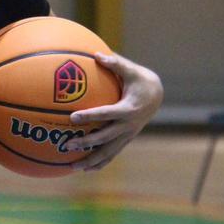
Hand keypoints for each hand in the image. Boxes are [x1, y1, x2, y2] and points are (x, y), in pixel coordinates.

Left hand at [65, 52, 162, 172]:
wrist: (156, 96)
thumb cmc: (140, 80)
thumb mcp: (131, 70)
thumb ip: (115, 63)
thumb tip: (97, 54)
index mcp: (128, 109)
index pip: (106, 114)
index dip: (90, 116)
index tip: (73, 117)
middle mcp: (128, 125)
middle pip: (105, 137)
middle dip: (86, 142)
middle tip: (67, 145)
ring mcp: (127, 135)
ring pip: (109, 152)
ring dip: (91, 160)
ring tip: (73, 168)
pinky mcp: (126, 139)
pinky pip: (112, 154)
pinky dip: (100, 163)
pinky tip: (86, 169)